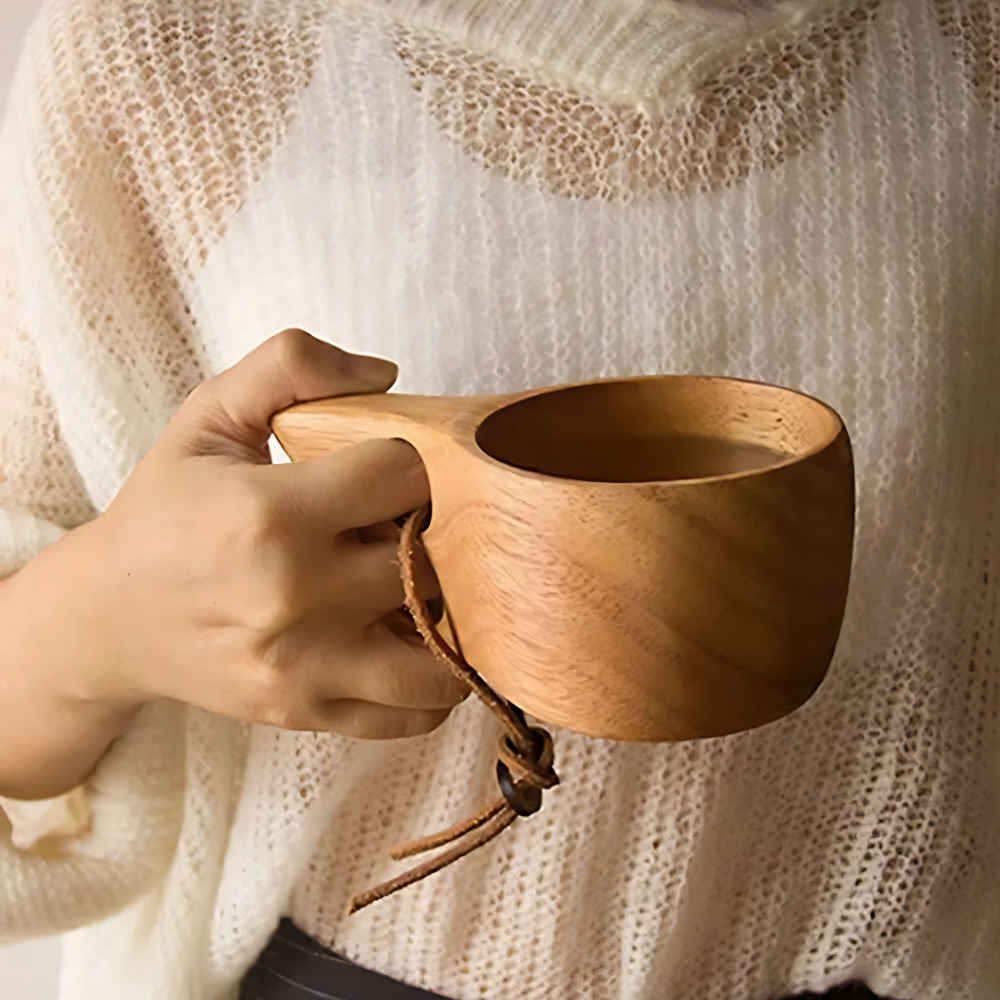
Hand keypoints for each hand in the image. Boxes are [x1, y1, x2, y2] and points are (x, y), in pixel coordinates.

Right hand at [0, 330, 464, 798]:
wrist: (104, 621)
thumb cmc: (165, 512)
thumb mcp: (208, 419)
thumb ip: (289, 366)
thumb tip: (385, 374)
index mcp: (273, 513)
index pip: (406, 473)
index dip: (415, 461)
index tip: (394, 471)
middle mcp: (296, 595)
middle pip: (436, 556)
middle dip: (440, 533)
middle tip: (416, 524)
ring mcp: (306, 666)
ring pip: (444, 650)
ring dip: (453, 615)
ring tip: (427, 587)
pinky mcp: (309, 712)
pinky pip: (416, 711)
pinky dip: (435, 680)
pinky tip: (414, 641)